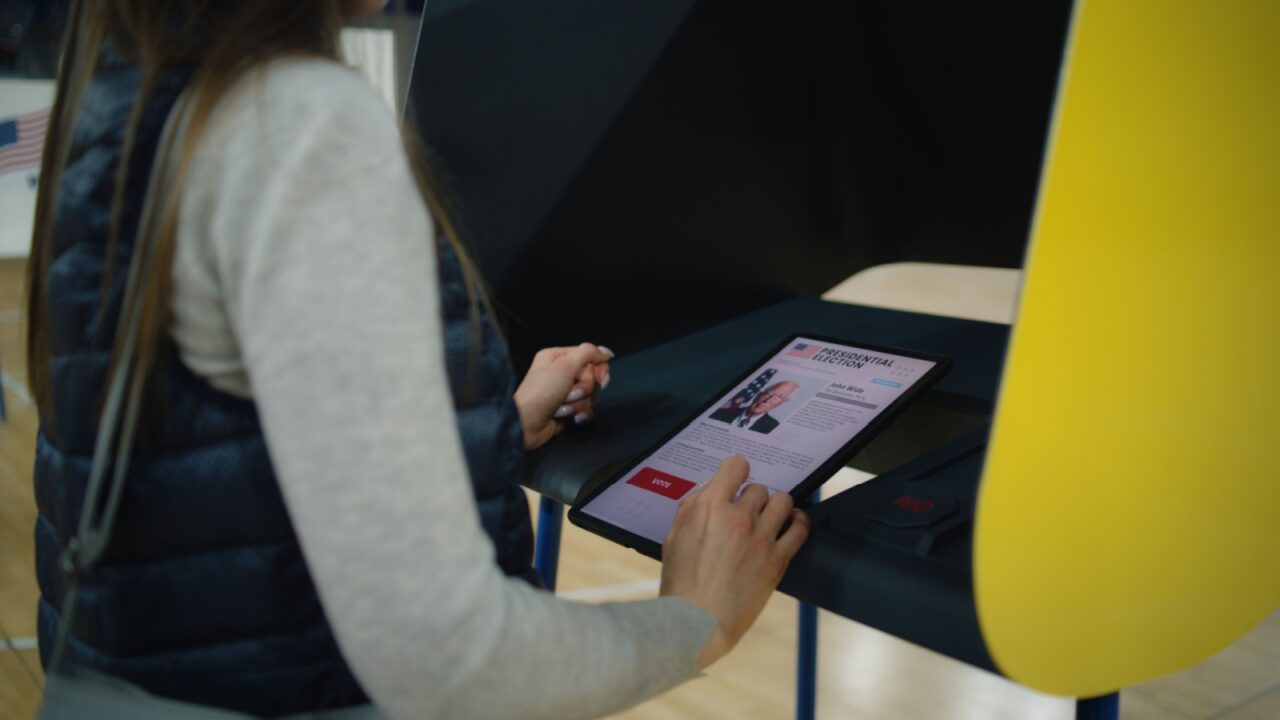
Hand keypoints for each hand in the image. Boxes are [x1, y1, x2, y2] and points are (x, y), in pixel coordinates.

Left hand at [513, 343, 612, 450]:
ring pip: (590, 395)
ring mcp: (564, 393)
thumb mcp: (564, 365)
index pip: (589, 357)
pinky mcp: (568, 410)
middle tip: (569, 393)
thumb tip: (608, 352)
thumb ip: (588, 353)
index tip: (601, 380)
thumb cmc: (542, 391)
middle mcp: (561, 373)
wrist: (526, 424)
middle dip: (583, 388)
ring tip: (561, 407)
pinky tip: (571, 418)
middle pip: (592, 377)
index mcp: (558, 357)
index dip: (598, 369)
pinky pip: (587, 409)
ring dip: (578, 403)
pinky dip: (581, 414)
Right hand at [659, 456, 810, 667]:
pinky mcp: (777, 560)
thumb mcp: (674, 536)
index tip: (737, 480)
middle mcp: (738, 517)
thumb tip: (710, 490)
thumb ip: (692, 508)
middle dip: (752, 499)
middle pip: (759, 488)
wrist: (695, 622)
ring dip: (776, 507)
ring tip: (771, 517)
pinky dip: (799, 522)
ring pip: (783, 501)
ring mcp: (761, 538)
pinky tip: (792, 524)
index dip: (737, 471)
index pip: (736, 466)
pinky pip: (800, 529)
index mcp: (709, 508)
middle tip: (746, 514)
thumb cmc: (681, 584)